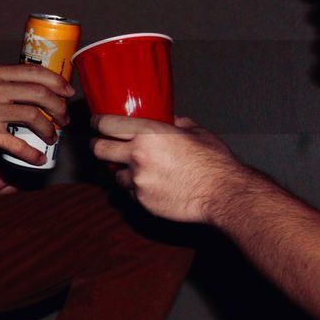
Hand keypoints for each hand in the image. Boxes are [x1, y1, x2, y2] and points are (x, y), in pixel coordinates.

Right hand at [0, 64, 72, 164]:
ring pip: (33, 116)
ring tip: (52, 136)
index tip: (68, 92)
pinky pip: (18, 144)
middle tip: (64, 118)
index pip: (34, 71)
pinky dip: (32, 153)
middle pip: (39, 94)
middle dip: (59, 107)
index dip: (57, 82)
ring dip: (49, 129)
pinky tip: (38, 157)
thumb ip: (6, 82)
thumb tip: (38, 87)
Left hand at [90, 115, 242, 223]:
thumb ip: (176, 123)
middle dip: (98, 145)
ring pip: (115, 175)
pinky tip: (154, 186)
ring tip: (139, 170)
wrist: (222, 193)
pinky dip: (138, 189)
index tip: (96, 122)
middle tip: (102, 145)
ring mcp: (138, 180)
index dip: (98, 122)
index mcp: (148, 134)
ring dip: (123, 171)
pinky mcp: (142, 200)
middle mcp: (137, 156)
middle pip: (98, 149)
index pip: (107, 124)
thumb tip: (169, 119)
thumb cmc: (213, 162)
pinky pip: (131, 192)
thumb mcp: (196, 132)